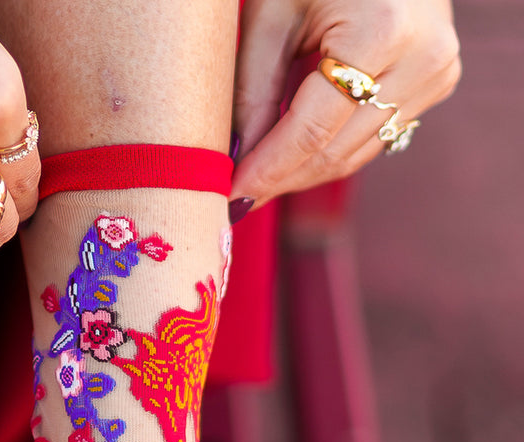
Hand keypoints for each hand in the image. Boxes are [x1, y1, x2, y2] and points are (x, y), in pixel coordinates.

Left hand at [231, 0, 460, 209]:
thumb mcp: (272, 14)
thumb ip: (253, 91)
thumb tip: (237, 160)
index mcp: (381, 31)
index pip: (311, 131)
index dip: (267, 171)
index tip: (228, 197)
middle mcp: (422, 57)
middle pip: (335, 151)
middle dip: (280, 180)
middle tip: (233, 199)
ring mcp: (437, 71)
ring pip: (355, 154)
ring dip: (302, 173)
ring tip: (257, 181)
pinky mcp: (438, 80)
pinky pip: (373, 137)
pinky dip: (329, 151)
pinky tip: (292, 155)